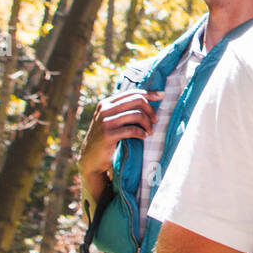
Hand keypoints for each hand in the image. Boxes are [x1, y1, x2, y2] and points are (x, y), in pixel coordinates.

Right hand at [78, 89, 163, 204]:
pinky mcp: (108, 134)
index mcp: (106, 103)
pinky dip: (142, 133)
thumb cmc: (106, 139)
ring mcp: (105, 122)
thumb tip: (147, 99)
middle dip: (150, 110)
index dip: (149, 94)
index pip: (132, 93)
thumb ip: (122, 110)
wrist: (90, 160)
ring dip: (148, 124)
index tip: (162, 96)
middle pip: (137, 101)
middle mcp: (105, 109)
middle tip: (156, 121)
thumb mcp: (111, 120)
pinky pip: (132, 129)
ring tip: (150, 132)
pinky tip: (144, 137)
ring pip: (137, 115)